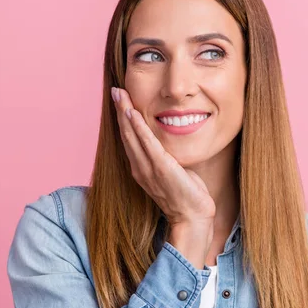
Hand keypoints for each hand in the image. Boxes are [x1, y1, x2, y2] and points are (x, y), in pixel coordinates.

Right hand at [111, 87, 215, 228]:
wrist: (192, 216)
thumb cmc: (186, 195)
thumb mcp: (174, 171)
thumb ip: (166, 158)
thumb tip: (168, 146)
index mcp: (142, 168)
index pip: (130, 139)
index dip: (124, 119)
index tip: (121, 101)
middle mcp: (140, 168)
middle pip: (126, 134)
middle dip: (120, 110)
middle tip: (115, 90)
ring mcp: (148, 168)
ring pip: (132, 135)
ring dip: (125, 113)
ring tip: (120, 95)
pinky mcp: (160, 168)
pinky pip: (147, 143)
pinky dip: (138, 127)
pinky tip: (133, 113)